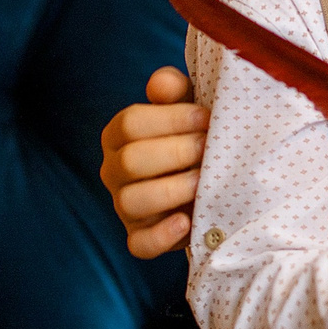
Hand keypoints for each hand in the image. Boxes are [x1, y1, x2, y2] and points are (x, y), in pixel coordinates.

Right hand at [103, 67, 208, 258]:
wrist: (212, 178)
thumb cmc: (196, 135)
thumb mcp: (188, 107)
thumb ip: (175, 90)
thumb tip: (161, 83)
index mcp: (120, 135)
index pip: (130, 123)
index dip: (170, 119)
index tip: (207, 118)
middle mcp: (114, 170)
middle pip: (130, 161)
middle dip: (176, 152)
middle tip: (209, 149)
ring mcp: (125, 206)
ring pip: (132, 201)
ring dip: (172, 190)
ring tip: (203, 182)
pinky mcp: (140, 237)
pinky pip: (139, 245)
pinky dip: (162, 236)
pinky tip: (187, 221)